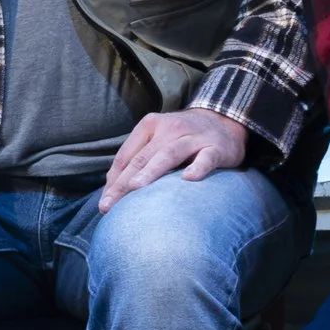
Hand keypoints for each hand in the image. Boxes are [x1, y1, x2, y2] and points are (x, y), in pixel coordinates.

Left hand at [98, 107, 248, 212]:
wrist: (225, 123)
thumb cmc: (184, 138)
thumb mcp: (159, 139)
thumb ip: (138, 158)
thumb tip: (111, 189)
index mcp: (150, 125)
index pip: (126, 156)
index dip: (113, 180)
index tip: (104, 204)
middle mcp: (170, 128)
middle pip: (142, 157)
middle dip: (123, 183)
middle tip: (110, 206)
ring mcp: (194, 137)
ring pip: (168, 154)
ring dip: (151, 171)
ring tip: (136, 188)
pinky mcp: (216, 148)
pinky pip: (206, 159)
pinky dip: (197, 168)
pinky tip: (188, 179)